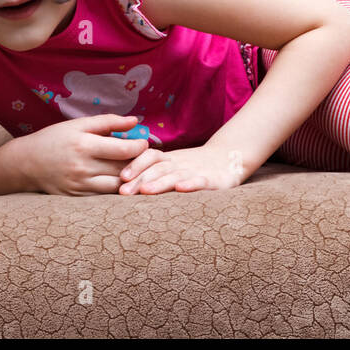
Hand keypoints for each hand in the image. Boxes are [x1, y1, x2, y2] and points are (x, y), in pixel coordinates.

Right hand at [7, 114, 150, 195]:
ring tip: (138, 171)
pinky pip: (104, 197)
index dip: (140, 147)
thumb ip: (108, 122)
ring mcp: (80, 186)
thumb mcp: (78, 125)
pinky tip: (123, 183)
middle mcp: (83, 168)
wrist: (25, 164)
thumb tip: (135, 121)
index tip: (144, 143)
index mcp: (84, 145)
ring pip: (117, 187)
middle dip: (140, 163)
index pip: (123, 150)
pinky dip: (117, 191)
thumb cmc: (54, 139)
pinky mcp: (77, 198)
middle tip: (148, 158)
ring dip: (131, 180)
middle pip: (123, 169)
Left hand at [118, 144, 246, 194]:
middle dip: (140, 180)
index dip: (136, 165)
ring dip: (160, 183)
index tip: (122, 178)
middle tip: (123, 192)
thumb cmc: (193, 167)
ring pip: (175, 176)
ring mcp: (196, 172)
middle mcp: (180, 164)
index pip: (150, 157)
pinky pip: (201, 181)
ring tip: (145, 191)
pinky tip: (181, 189)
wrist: (228, 159)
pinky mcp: (213, 181)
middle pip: (158, 169)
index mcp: (169, 160)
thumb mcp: (172, 165)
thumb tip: (121, 183)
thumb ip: (151, 171)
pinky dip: (191, 184)